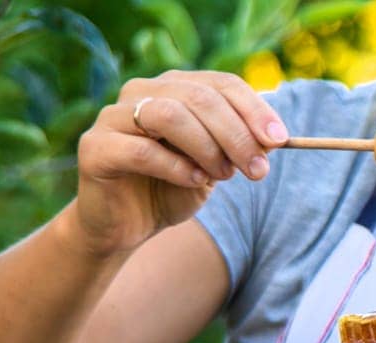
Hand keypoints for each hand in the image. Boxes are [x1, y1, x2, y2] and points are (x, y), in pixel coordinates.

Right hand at [61, 70, 287, 259]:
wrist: (126, 226)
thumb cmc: (172, 189)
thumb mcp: (215, 167)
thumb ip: (239, 148)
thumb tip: (275, 139)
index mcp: (174, 87)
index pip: (221, 84)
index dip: (254, 110)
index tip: (280, 141)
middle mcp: (141, 92)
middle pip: (199, 97)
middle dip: (236, 134)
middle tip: (257, 169)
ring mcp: (113, 117)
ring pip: (168, 115)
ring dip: (206, 147)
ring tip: (222, 175)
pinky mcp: (95, 149)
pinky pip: (141, 150)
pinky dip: (175, 167)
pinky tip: (194, 182)